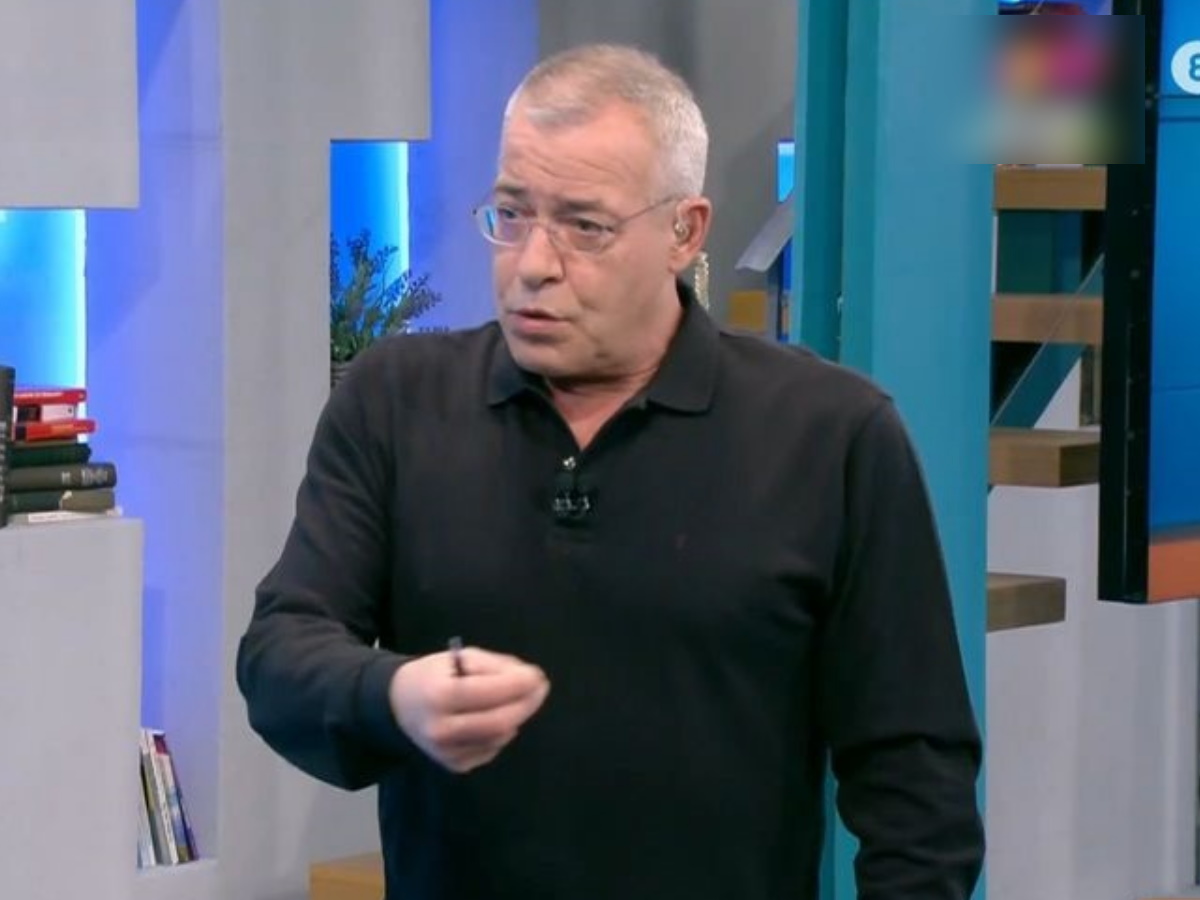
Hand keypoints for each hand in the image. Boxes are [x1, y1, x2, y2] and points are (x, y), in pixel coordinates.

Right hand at [388, 646, 550, 772]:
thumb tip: (531, 679)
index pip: (488, 693)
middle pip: (499, 721)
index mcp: (438, 696)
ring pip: (500, 737)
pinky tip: (494, 716)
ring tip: (516, 698)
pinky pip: (493, 748)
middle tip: (540, 687)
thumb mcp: (461, 658)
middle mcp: (441, 729)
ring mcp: (447, 753)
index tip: (538, 675)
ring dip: (516, 716)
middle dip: (527, 703)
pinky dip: (502, 731)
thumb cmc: (434, 675)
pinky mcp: (455, 765)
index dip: (518, 684)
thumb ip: (496, 666)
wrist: (400, 706)